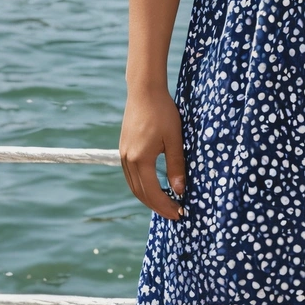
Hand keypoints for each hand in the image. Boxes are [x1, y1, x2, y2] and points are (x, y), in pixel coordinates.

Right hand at [119, 84, 186, 219]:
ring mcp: (123, 154)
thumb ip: (176, 165)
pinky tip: (153, 186)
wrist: (144, 90)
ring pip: (134, 185)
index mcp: (141, 159)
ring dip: (148, 198)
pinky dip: (141, 186)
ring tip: (165, 204)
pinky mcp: (124, 148)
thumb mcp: (174, 138)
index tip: (179, 213)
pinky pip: (131, 175)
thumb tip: (180, 190)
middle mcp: (128, 160)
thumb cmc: (163, 111)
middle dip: (157, 206)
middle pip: (140, 193)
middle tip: (174, 214)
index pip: (153, 192)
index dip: (165, 206)